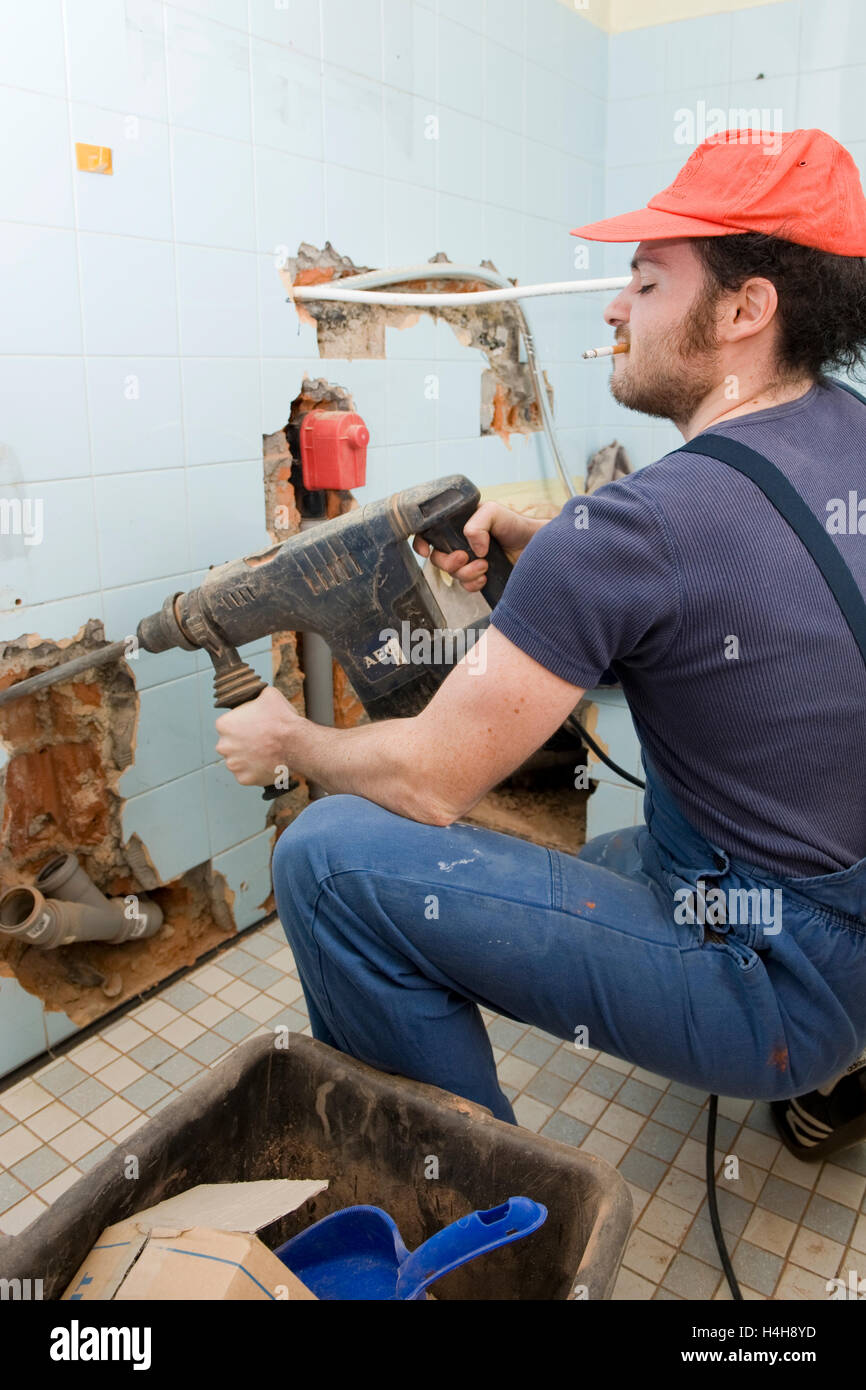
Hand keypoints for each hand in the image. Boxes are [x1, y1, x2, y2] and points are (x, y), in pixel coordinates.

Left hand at [214, 685, 299, 785]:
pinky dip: (255, 771)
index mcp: (224, 725)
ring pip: (238, 761)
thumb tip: (257, 695)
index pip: (227, 726)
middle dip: (242, 743)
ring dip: (248, 758)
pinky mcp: (244, 779)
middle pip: (230, 745)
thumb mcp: (268, 695)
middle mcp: (224, 746)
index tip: (253, 727)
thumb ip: (255, 696)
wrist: (296, 743)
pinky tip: (266, 763)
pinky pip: (247, 775)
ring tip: (265, 753)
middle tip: (260, 741)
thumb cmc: (282, 720)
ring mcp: (234, 764)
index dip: (242, 726)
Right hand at [413, 501, 542, 592]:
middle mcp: (461, 544)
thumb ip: (477, 523)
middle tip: (465, 557)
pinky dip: (473, 584)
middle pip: (437, 558)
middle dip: (448, 561)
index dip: (421, 542)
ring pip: (452, 574)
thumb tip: (472, 549)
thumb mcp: (494, 512)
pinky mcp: (479, 578)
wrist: (537, 547)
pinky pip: (466, 587)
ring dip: (466, 572)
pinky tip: (486, 576)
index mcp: (459, 525)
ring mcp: (470, 562)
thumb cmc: (516, 525)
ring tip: (485, 565)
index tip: (425, 550)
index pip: (430, 533)